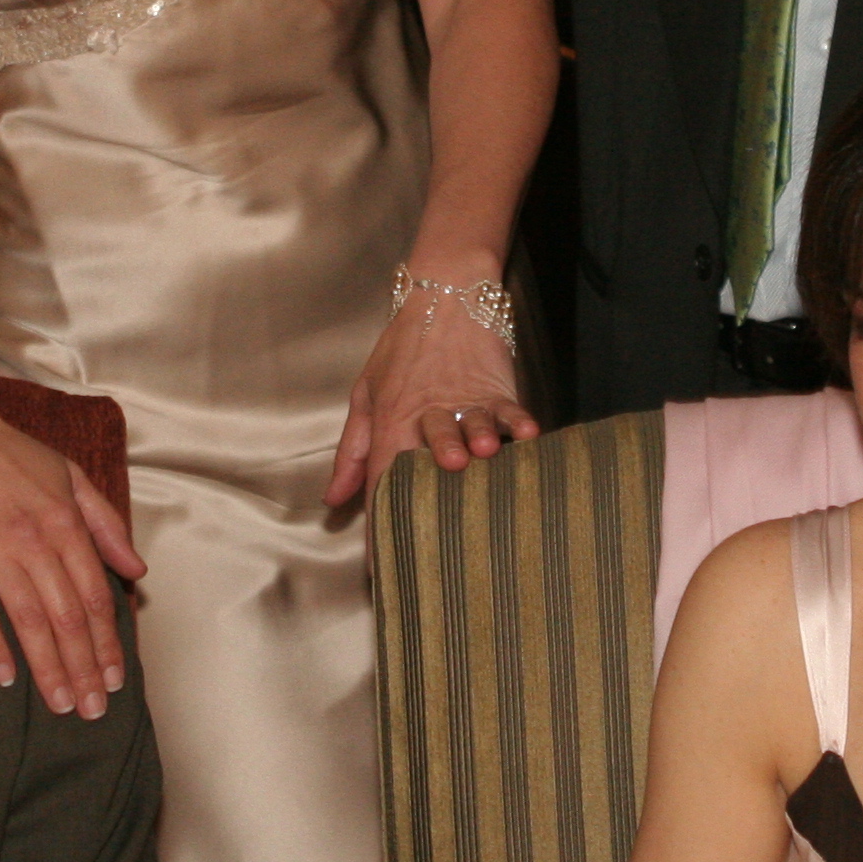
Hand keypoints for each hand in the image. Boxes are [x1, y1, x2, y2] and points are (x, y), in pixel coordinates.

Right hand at [0, 381, 142, 717]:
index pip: (96, 596)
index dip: (108, 643)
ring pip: (29, 619)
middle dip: (84, 668)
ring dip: (47, 667)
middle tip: (92, 711)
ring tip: (60, 704)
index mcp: (66, 524)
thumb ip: (105, 524)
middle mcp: (36, 540)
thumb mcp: (70, 476)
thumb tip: (135, 569)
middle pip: (68, 617)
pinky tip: (4, 676)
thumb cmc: (8, 452)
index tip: (114, 680)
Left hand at [327, 279, 538, 508]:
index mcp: (391, 419)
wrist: (443, 297)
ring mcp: (465, 400)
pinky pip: (509, 408)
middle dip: (433, 468)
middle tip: (437, 489)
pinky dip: (518, 422)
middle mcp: (428, 413)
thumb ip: (351, 450)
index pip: (381, 475)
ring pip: (470, 422)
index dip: (380, 519)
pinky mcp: (496, 390)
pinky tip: (528, 435)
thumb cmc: (402, 351)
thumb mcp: (365, 394)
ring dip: (476, 438)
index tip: (383, 564)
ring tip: (479, 452)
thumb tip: (334, 499)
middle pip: (430, 444)